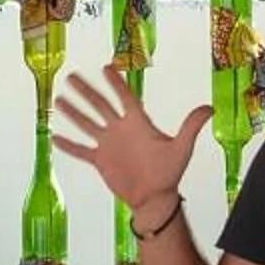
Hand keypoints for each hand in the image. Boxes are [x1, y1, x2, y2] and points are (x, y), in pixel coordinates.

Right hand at [53, 66, 209, 211]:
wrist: (155, 198)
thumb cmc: (169, 173)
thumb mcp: (182, 148)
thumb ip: (191, 126)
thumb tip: (209, 108)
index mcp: (138, 123)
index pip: (124, 97)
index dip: (115, 82)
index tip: (106, 67)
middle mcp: (121, 130)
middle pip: (100, 105)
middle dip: (86, 91)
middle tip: (72, 77)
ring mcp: (109, 145)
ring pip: (87, 124)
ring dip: (74, 113)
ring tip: (59, 100)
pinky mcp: (101, 161)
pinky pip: (82, 151)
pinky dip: (69, 145)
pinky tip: (55, 137)